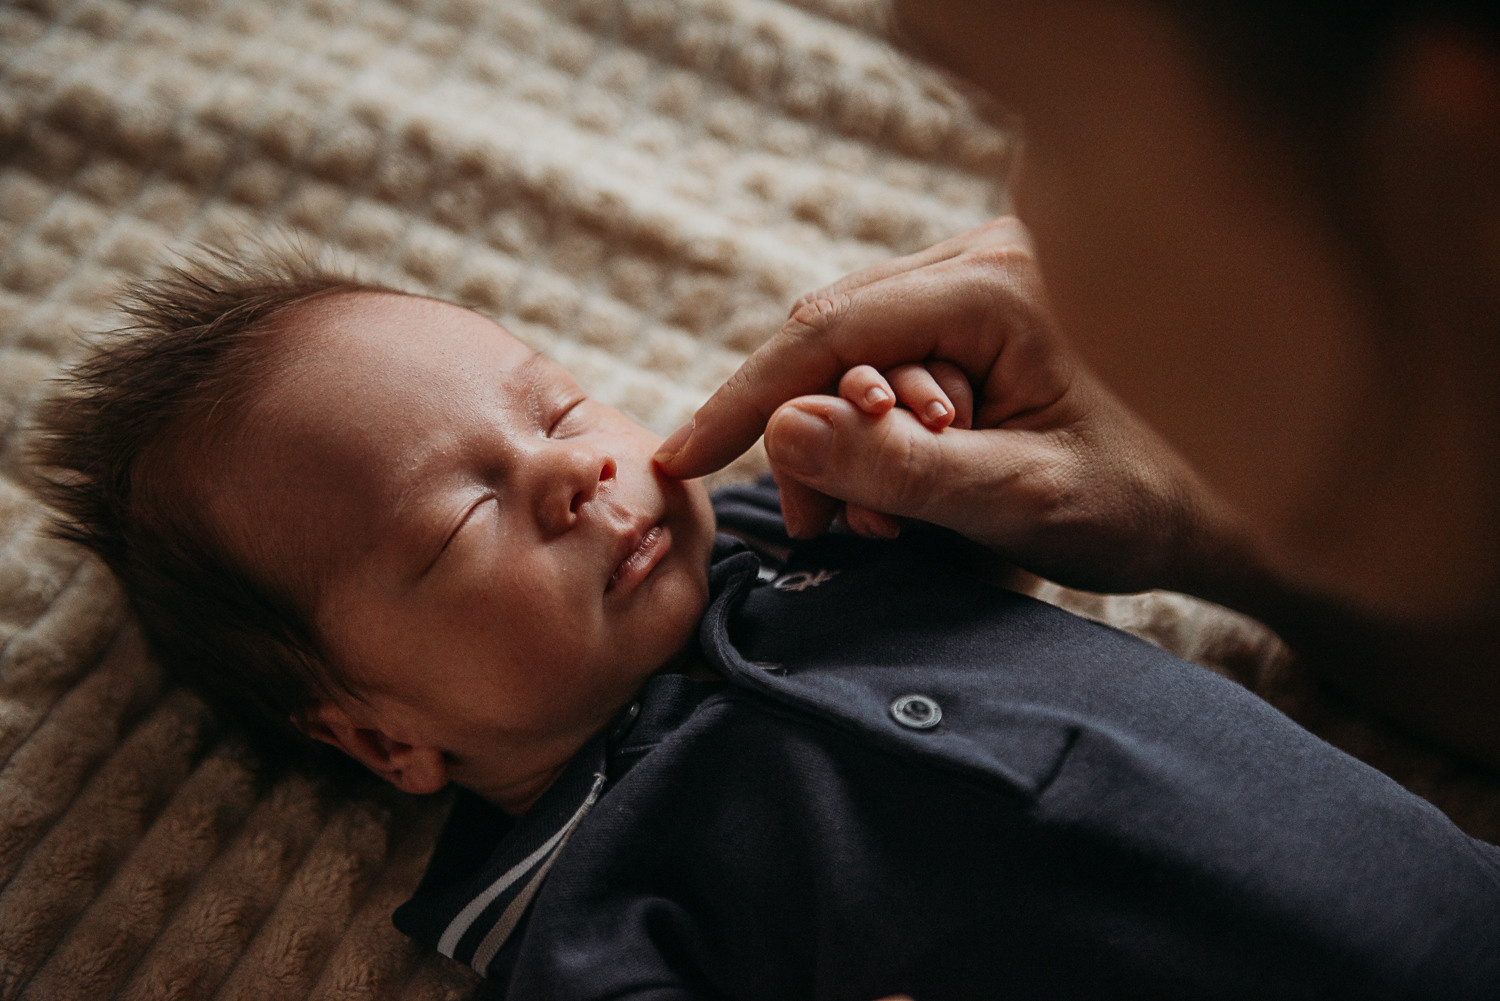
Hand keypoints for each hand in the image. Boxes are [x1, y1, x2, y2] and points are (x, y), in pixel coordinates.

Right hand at [655, 217, 1242, 594]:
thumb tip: (783, 427)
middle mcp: (987, 257)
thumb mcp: (1021, 501)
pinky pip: (890, 355)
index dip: (745, 399)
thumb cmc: (1145, 503)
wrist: (1230, 503)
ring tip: (879, 521)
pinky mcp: (984, 308)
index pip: (831, 331)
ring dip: (841, 438)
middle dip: (804, 436)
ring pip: (854, 348)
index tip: (680, 462)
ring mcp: (985, 276)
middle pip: (832, 334)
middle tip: (828, 529)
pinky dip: (872, 425)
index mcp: (1001, 285)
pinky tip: (899, 481)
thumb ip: (903, 468)